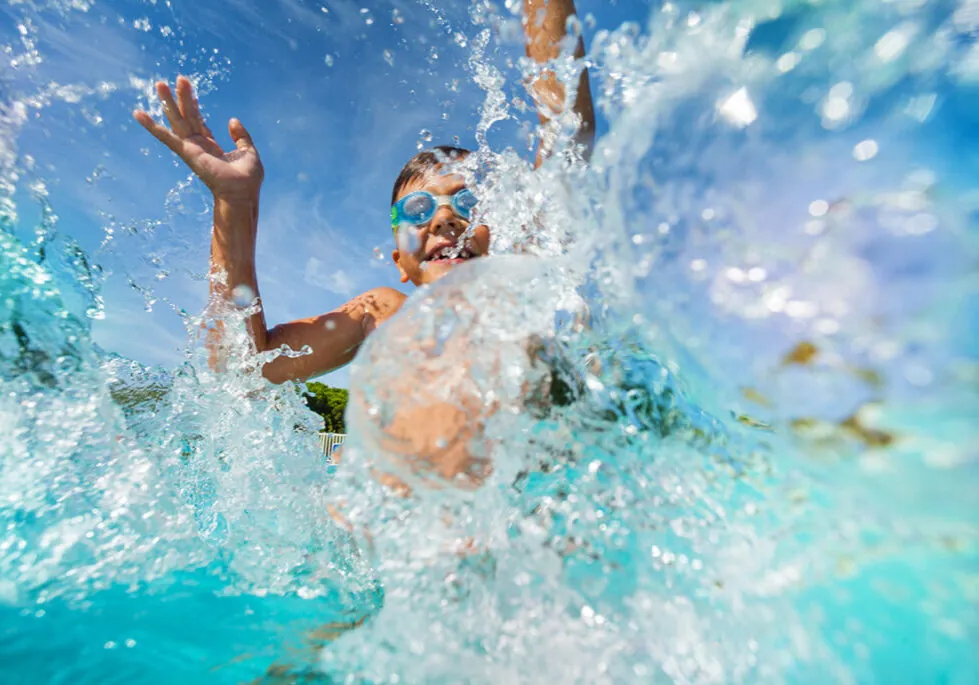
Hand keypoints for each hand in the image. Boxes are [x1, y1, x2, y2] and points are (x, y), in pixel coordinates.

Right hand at [133, 76, 263, 199]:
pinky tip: (138, 114)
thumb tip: (232, 120)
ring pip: (177, 120)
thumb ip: (241, 136)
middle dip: (182, 98)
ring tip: (160, 83)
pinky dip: (151, 126)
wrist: (242, 193)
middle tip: (179, 78)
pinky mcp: (187, 152)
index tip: (191, 92)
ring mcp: (191, 148)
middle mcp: (198, 146)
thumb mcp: (248, 151)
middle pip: (187, 116)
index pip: (200, 122)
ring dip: (168, 101)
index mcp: (211, 146)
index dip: (195, 107)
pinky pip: (166, 137)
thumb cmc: (247, 179)